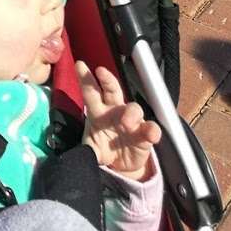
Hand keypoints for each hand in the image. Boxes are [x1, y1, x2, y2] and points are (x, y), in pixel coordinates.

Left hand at [77, 61, 159, 180]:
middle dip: (108, 80)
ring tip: (125, 122)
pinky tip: (151, 133)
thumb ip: (85, 151)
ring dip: (130, 113)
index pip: (91, 92)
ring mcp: (132, 121)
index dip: (85, 79)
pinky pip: (151, 128)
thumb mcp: (91, 149)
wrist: (120, 165)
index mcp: (98, 111)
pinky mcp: (145, 134)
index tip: (79, 65)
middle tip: (101, 71)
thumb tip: (78, 156)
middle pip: (113, 90)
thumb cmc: (103, 147)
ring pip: (134, 108)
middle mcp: (115, 111)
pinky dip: (152, 130)